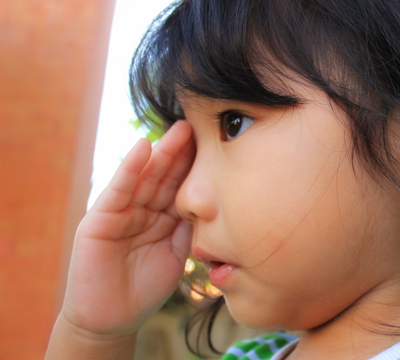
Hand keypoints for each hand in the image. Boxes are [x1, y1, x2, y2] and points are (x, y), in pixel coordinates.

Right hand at [61, 121, 194, 335]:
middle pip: (166, 176)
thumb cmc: (146, 287)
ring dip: (162, 153)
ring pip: (145, 178)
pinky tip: (143, 148)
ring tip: (180, 129)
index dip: (197, 167)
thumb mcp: (177, 253)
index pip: (182, 186)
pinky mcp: (99, 219)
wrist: (112, 318)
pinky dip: (130, 169)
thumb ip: (189, 227)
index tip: (218, 145)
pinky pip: (118, 191)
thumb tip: (213, 202)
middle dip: (183, 152)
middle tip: (202, 126)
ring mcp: (121, 212)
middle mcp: (142, 209)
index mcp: (162, 217)